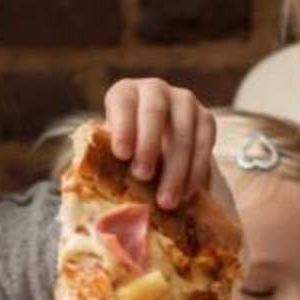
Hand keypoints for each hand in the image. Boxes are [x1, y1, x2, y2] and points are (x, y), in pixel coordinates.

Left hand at [101, 77, 215, 209]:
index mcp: (124, 93)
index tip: (122, 155)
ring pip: (182, 131)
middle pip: (154, 111)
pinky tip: (186, 194)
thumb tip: (94, 210)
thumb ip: (101, 168)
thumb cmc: (125, 154)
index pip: (122, 102)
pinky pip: (204, 144)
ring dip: (175, 168)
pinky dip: (195, 172)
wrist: (158, 148)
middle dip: (148, 145)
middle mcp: (154, 89)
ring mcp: (184, 101)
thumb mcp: (109, 155)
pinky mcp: (206, 118)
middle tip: (143, 176)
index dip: (122, 126)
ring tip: (166, 200)